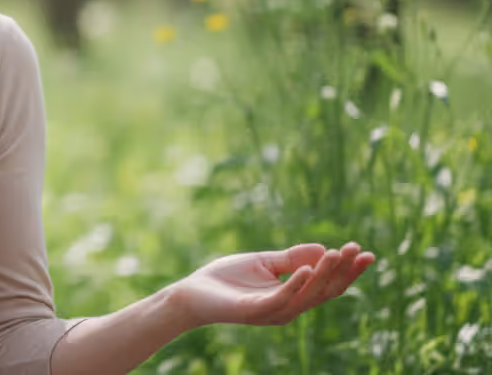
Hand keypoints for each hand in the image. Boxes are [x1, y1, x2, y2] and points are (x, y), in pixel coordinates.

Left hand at [172, 242, 374, 326]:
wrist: (193, 293)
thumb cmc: (226, 279)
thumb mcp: (264, 263)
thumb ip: (291, 258)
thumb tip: (323, 248)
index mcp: (292, 296)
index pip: (327, 285)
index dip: (348, 271)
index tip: (366, 253)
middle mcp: (288, 308)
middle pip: (325, 291)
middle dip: (344, 272)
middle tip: (360, 251)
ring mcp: (273, 311)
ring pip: (308, 294)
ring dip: (324, 273)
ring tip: (337, 253)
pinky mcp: (256, 311)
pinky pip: (281, 298)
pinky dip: (296, 284)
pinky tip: (308, 268)